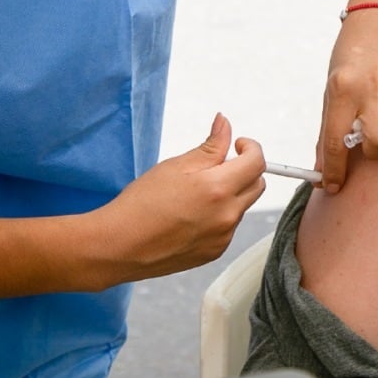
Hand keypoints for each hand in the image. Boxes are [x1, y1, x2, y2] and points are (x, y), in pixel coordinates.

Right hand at [97, 114, 264, 282]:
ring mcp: (222, 237)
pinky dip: (219, 216)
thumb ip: (210, 145)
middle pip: (257, 185)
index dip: (250, 147)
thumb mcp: (176, 165)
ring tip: (196, 194)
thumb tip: (226, 124)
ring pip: (241, 206)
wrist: (119, 246)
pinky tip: (191, 215)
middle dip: (244, 170)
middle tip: (217, 166)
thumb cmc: (141, 203)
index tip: (237, 144)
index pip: (257, 162)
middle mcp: (227, 216)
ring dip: (230, 194)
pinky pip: (228, 227)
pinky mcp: (214, 252)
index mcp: (218, 189)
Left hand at [316, 9, 377, 191]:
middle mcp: (373, 84)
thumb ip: (330, 129)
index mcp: (342, 88)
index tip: (333, 185)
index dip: (334, 170)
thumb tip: (324, 174)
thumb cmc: (354, 60)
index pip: (336, 140)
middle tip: (374, 139)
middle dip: (377, 150)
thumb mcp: (333, 89)